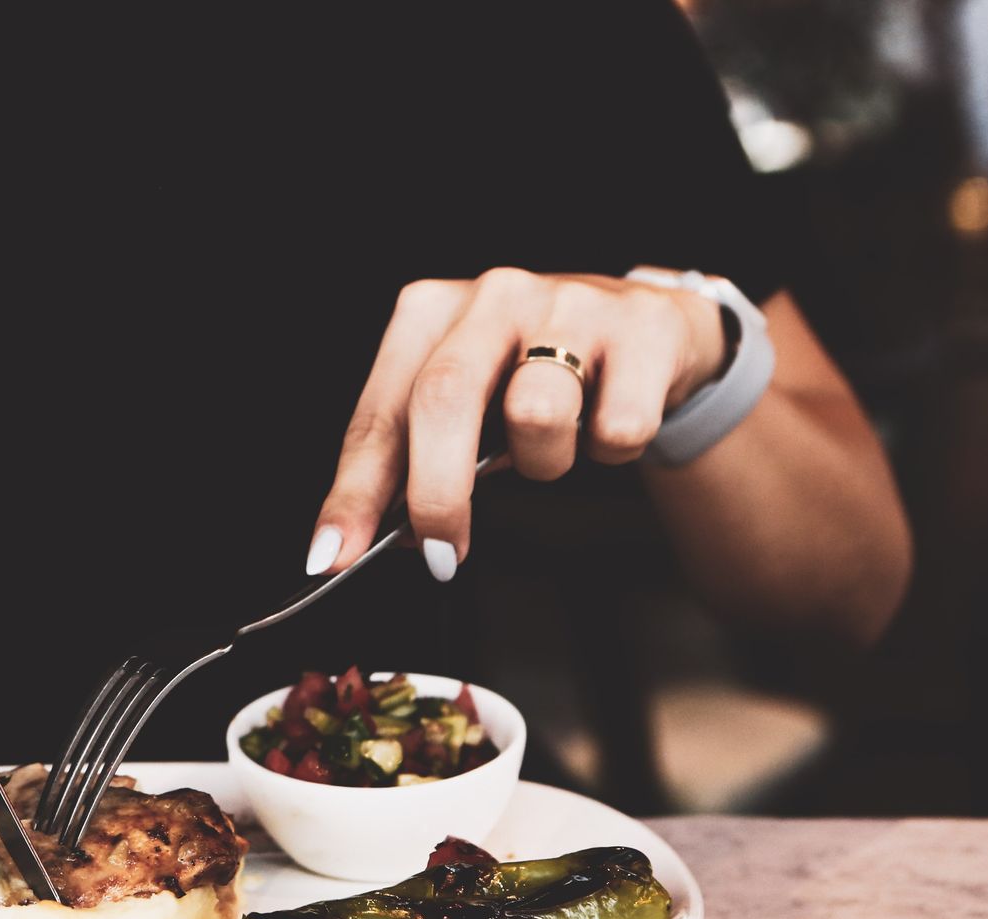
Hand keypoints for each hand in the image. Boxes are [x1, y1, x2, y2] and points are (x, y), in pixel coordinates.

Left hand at [306, 267, 727, 580]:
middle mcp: (493, 296)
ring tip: (553, 448)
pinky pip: (616, 428)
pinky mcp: (641, 329)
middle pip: (445, 399)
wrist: (653, 333)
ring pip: (535, 414)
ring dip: (543, 462)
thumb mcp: (467, 404)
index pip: (379, 415)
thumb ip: (413, 459)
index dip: (354, 491)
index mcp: (430, 312)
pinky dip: (610, 452)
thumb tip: (362, 538)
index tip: (334, 553)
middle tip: (441, 554)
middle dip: (437, 494)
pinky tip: (607, 424)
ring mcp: (569, 304)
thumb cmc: (536, 375)